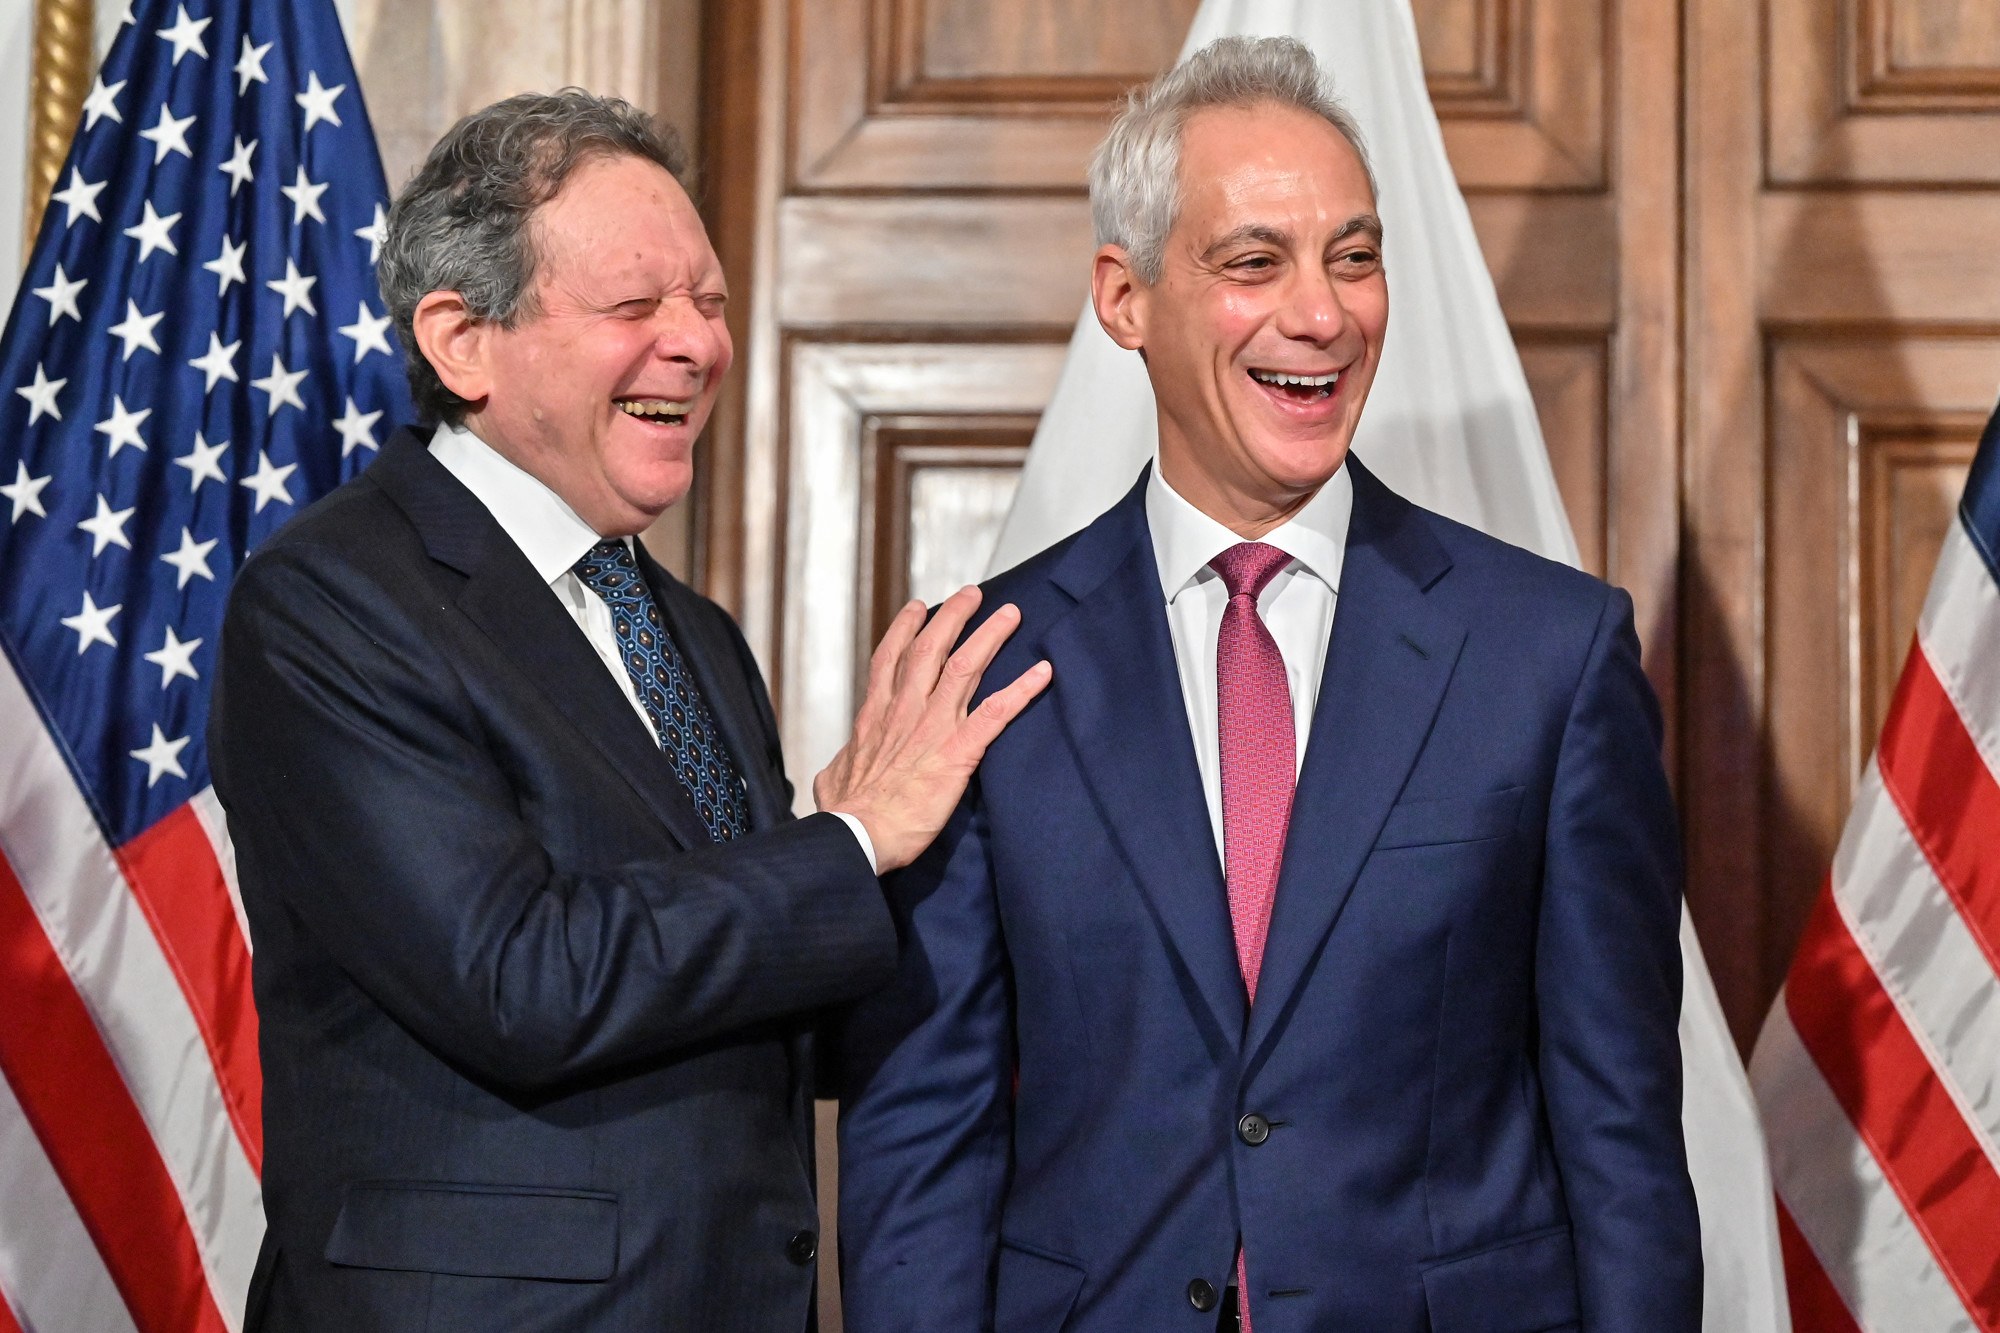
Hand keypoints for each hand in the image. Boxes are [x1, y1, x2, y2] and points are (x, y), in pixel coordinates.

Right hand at [814, 586, 1051, 872]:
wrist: (857, 834)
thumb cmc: (845, 814)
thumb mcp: (832, 779)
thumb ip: (842, 763)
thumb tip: (838, 768)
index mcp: (876, 716)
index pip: (890, 660)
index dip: (906, 629)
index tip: (918, 608)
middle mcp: (906, 711)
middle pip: (931, 648)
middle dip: (954, 617)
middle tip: (973, 594)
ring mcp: (934, 727)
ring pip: (965, 667)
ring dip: (990, 636)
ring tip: (1010, 614)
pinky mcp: (960, 751)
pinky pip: (997, 712)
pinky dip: (1022, 690)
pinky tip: (1043, 673)